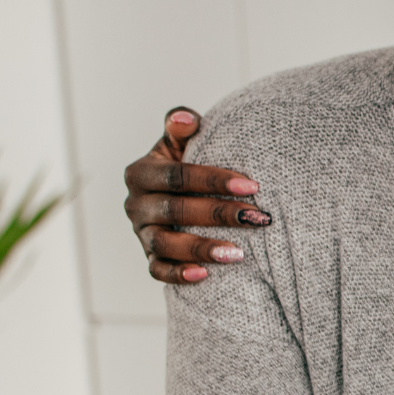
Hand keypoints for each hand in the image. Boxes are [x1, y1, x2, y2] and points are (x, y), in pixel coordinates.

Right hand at [124, 107, 268, 284]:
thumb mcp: (179, 144)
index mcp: (141, 173)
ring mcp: (141, 233)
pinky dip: (178, 274)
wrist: (175, 194)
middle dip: (219, 214)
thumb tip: (186, 119)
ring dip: (201, 248)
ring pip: (164, 244)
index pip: (177, 176)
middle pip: (176, 210)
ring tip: (238, 253)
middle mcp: (136, 204)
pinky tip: (205, 275)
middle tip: (257, 217)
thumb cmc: (184, 167)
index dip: (214, 180)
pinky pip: (157, 270)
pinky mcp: (149, 257)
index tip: (252, 186)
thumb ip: (180, 128)